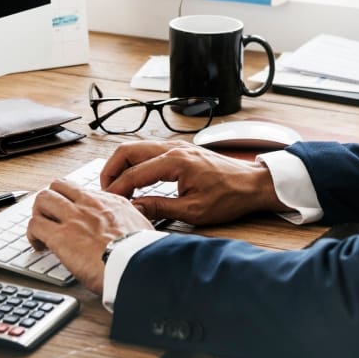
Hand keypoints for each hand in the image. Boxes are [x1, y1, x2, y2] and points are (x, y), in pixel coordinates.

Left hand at [26, 179, 154, 294]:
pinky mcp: (60, 236)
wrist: (137, 265)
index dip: (71, 201)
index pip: (81, 190)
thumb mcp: (143, 227)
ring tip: (40, 230)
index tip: (71, 213)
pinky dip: (32, 234)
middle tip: (50, 217)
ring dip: (38, 214)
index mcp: (110, 202)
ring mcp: (73, 217)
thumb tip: (133, 226)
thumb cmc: (142, 253)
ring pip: (43, 199)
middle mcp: (89, 204)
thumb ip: (132, 221)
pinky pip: (35, 225)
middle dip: (50, 200)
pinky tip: (38, 245)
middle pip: (58, 186)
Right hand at [101, 141, 284, 224]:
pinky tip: (135, 180)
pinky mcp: (180, 150)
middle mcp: (173, 148)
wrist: (253, 184)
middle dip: (111, 170)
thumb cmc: (229, 197)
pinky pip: (148, 151)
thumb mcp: (194, 211)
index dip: (117, 189)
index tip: (108, 203)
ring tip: (117, 187)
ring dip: (122, 165)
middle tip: (105, 191)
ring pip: (136, 148)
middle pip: (127, 150)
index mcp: (175, 161)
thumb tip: (134, 209)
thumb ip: (160, 208)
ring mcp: (176, 146)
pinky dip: (135, 163)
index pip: (134, 173)